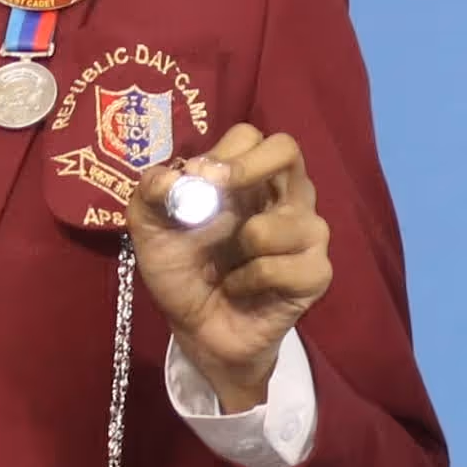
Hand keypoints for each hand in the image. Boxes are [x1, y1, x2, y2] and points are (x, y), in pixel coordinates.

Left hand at [132, 124, 330, 404]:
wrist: (196, 330)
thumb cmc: (181, 271)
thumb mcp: (150, 229)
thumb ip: (150, 194)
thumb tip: (170, 176)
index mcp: (248, 177)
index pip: (250, 136)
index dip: (225, 154)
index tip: (200, 179)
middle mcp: (285, 195)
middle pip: (287, 149)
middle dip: (248, 168)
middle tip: (219, 192)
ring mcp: (308, 232)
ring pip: (282, 220)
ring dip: (242, 244)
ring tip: (229, 265)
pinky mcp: (317, 272)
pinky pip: (283, 267)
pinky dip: (249, 281)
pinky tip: (240, 289)